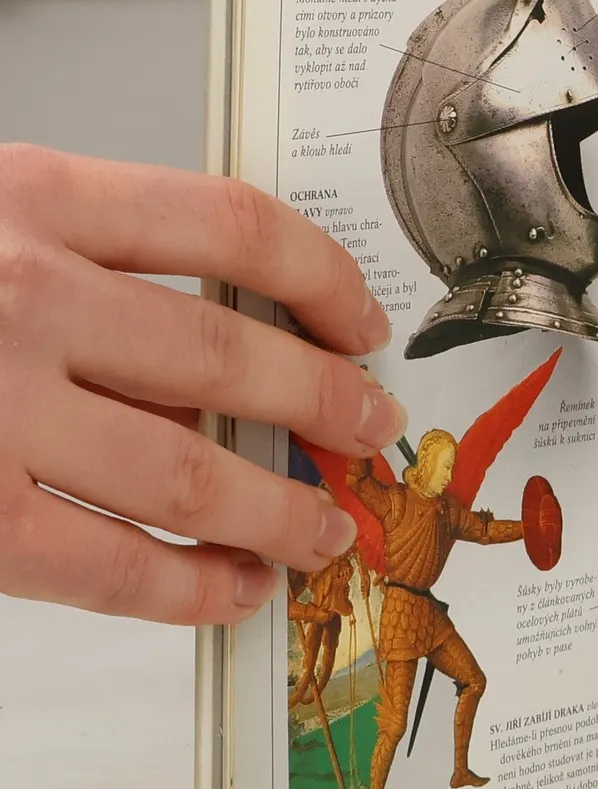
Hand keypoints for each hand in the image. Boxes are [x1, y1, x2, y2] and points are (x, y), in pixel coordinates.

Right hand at [0, 146, 404, 623]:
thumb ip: (80, 251)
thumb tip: (226, 334)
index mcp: (28, 198)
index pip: (234, 226)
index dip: (325, 279)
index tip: (362, 320)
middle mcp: (17, 297)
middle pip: (230, 359)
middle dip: (326, 406)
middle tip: (371, 431)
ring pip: (188, 472)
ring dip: (281, 508)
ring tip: (326, 526)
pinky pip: (104, 567)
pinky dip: (189, 587)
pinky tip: (235, 589)